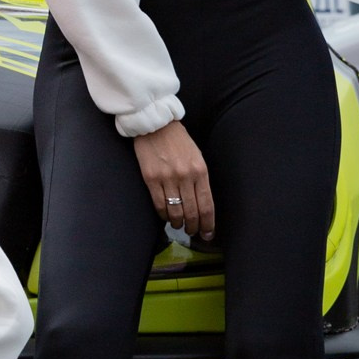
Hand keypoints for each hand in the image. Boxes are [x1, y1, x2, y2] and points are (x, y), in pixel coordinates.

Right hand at [133, 118, 213, 242]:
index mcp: (201, 171)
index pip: (207, 206)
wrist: (156, 124)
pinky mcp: (151, 178)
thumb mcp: (197, 157)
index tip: (208, 234)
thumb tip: (200, 204)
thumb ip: (200, 180)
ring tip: (178, 225)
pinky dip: (163, 215)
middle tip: (193, 232)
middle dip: (193, 227)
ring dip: (177, 223)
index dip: (208, 224)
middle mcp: (185, 176)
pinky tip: (166, 216)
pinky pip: (159, 205)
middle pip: (192, 212)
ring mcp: (167, 178)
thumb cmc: (178, 141)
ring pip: (175, 212)